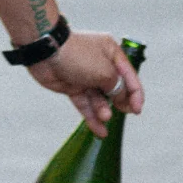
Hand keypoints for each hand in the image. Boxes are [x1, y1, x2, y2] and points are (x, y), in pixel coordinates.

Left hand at [27, 32, 144, 137]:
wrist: (45, 52)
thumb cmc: (78, 55)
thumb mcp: (105, 71)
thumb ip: (117, 87)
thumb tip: (122, 98)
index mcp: (111, 52)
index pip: (129, 75)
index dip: (135, 94)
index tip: (137, 110)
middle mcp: (100, 63)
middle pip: (116, 87)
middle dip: (120, 102)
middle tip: (124, 113)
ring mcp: (85, 76)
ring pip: (99, 98)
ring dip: (104, 110)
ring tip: (104, 117)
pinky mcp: (72, 86)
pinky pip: (85, 104)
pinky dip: (92, 116)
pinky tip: (100, 131)